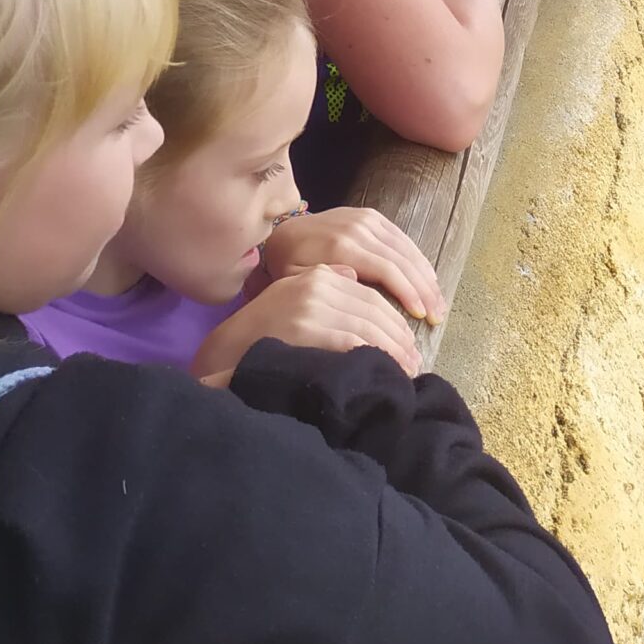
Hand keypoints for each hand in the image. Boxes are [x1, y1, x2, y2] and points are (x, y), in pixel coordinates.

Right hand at [191, 264, 420, 381]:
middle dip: (399, 335)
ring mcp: (312, 304)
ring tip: (408, 369)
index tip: (409, 340)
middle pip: (374, 308)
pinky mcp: (307, 327)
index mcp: (318, 274)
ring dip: (394, 349)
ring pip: (369, 325)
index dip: (394, 317)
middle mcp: (318, 282)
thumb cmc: (265, 332)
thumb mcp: (295, 298)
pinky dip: (377, 356)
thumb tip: (355, 276)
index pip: (369, 293)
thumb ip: (326, 286)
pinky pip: (354, 341)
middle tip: (416, 359)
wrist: (227, 351)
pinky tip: (389, 370)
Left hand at [262, 207, 445, 324]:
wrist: (283, 233)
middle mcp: (357, 228)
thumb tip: (363, 293)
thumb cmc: (290, 266)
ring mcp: (366, 218)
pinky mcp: (371, 216)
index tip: (422, 317)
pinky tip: (429, 279)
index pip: (387, 270)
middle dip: (424, 290)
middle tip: (439, 316)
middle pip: (402, 260)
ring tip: (439, 304)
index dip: (408, 294)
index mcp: (341, 246)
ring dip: (427, 277)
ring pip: (407, 248)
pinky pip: (401, 238)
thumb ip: (328, 286)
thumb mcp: (299, 282)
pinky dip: (418, 260)